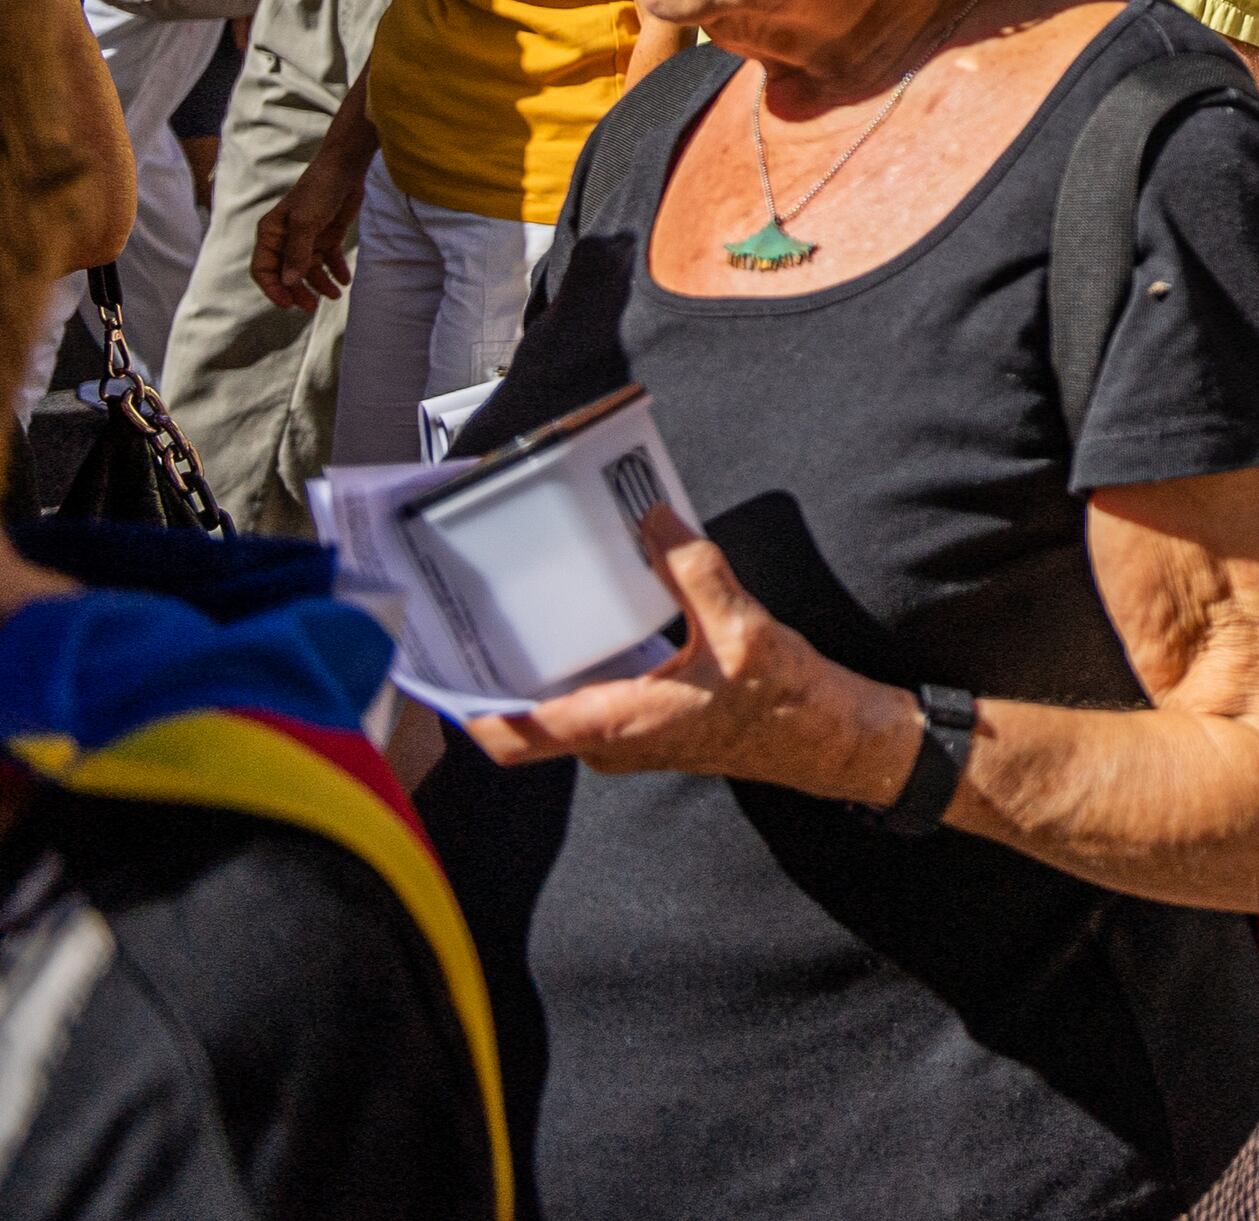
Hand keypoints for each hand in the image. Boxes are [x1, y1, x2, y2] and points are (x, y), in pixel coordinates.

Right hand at [253, 129, 365, 313]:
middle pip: (287, 274)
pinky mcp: (327, 235)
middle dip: (298, 292)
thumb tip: (290, 282)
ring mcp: (307, 238)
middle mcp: (285, 239)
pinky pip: (329, 259)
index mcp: (270, 234)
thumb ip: (298, 253)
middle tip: (311, 307)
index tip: (288, 304)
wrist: (345, 168)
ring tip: (334, 296)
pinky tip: (344, 281)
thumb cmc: (318, 190)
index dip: (273, 289)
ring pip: (309, 270)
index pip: (263, 270)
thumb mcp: (306, 222)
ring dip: (320, 284)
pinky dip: (335, 271)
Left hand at [461, 509, 921, 803]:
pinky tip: (580, 615)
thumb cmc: (785, 702)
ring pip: (548, 705)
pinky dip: (569, 661)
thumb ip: (693, 571)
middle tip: (469, 606)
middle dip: (491, 667)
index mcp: (619, 724)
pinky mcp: (638, 722)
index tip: (433, 661)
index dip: (462, 706)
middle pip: (520, 715)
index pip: (512, 736)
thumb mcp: (744, 630)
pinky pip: (579, 697)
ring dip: (531, 663)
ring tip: (515, 601)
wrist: (825, 740)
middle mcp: (608, 740)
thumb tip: (651, 517)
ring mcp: (621, 736)